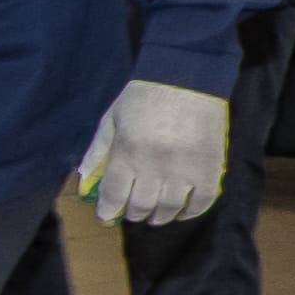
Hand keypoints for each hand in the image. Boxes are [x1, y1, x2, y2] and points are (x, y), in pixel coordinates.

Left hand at [80, 80, 229, 225]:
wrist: (186, 77)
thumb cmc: (143, 98)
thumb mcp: (112, 120)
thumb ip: (98, 151)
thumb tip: (84, 178)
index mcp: (127, 154)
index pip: (113, 196)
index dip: (107, 211)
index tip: (106, 216)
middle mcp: (154, 167)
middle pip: (141, 207)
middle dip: (133, 213)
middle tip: (133, 212)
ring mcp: (184, 169)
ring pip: (169, 208)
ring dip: (160, 216)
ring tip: (155, 214)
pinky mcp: (209, 167)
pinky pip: (202, 201)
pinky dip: (191, 211)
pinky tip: (182, 211)